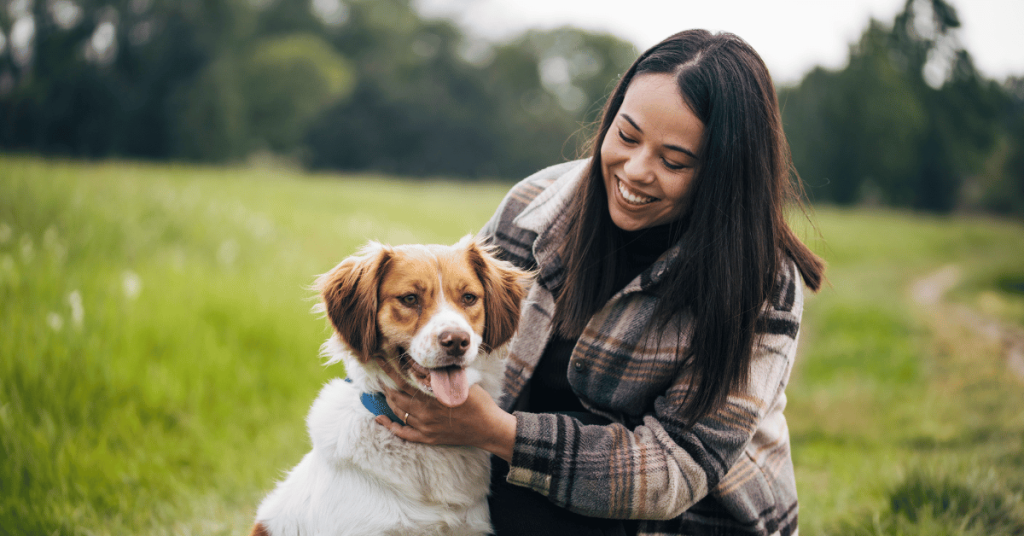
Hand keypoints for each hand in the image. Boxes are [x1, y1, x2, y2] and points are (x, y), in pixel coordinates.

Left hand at [377, 360, 515, 461]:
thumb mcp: (461, 382)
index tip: (383, 359)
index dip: (392, 369)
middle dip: (385, 382)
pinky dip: (390, 426)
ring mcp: (426, 427)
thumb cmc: (478, 402)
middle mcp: (426, 412)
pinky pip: (404, 433)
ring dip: (388, 399)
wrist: (488, 428)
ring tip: (383, 388)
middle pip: (397, 395)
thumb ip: (441, 374)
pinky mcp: (428, 438)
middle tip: (379, 372)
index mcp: (434, 396)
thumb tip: (423, 362)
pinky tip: (379, 419)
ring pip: (399, 411)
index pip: (405, 379)